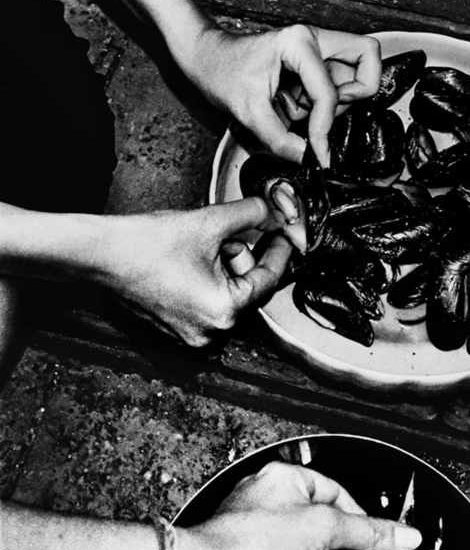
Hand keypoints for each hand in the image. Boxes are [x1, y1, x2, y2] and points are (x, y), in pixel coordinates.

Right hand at [96, 198, 290, 345]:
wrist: (103, 254)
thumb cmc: (148, 244)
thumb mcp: (210, 222)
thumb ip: (251, 215)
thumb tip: (272, 213)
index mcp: (224, 312)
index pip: (269, 280)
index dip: (280, 252)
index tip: (285, 235)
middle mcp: (211, 334)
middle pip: (249, 289)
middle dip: (243, 257)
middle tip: (227, 234)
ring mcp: (192, 336)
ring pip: (229, 295)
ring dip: (225, 268)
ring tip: (201, 247)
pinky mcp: (178, 330)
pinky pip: (210, 304)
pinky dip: (210, 281)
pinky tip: (192, 261)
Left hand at [177, 24, 381, 166]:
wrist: (207, 59)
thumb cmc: (222, 72)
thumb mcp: (248, 112)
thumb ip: (280, 139)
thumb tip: (308, 158)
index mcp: (298, 43)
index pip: (330, 91)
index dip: (325, 126)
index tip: (318, 150)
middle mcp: (314, 38)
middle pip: (367, 58)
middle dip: (354, 93)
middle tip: (327, 112)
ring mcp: (318, 47)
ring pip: (356, 74)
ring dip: (333, 101)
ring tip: (297, 108)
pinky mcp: (315, 61)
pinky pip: (339, 83)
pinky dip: (323, 102)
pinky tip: (295, 104)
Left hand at [177, 461, 435, 549]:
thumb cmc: (250, 543)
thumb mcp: (322, 529)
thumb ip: (366, 531)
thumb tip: (401, 535)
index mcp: (284, 475)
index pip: (336, 491)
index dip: (357, 519)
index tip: (374, 542)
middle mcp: (266, 495)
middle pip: (320, 521)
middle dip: (331, 546)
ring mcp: (253, 526)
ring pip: (301, 546)